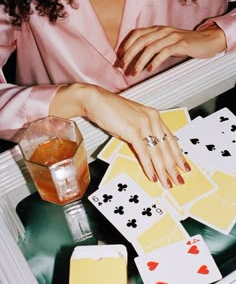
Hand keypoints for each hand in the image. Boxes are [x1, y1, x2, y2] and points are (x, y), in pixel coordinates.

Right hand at [51, 83, 190, 188]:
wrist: (96, 101)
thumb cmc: (111, 110)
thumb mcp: (132, 121)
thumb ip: (143, 134)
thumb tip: (149, 151)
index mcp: (154, 116)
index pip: (171, 139)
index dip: (178, 155)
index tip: (184, 166)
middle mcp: (152, 119)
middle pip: (167, 148)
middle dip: (173, 167)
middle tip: (178, 180)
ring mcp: (143, 124)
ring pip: (157, 152)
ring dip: (163, 171)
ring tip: (167, 182)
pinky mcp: (132, 130)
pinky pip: (144, 152)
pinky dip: (148, 166)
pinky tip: (152, 175)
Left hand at [118, 24, 225, 75]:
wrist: (207, 41)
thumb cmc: (185, 44)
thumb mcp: (167, 43)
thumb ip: (154, 48)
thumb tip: (138, 60)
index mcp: (158, 30)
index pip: (137, 34)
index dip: (126, 45)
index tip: (119, 58)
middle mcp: (163, 31)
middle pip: (141, 41)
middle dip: (129, 55)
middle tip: (122, 67)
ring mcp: (172, 37)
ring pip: (151, 48)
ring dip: (140, 61)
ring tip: (135, 72)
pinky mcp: (180, 44)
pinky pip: (164, 52)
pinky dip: (155, 61)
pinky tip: (150, 69)